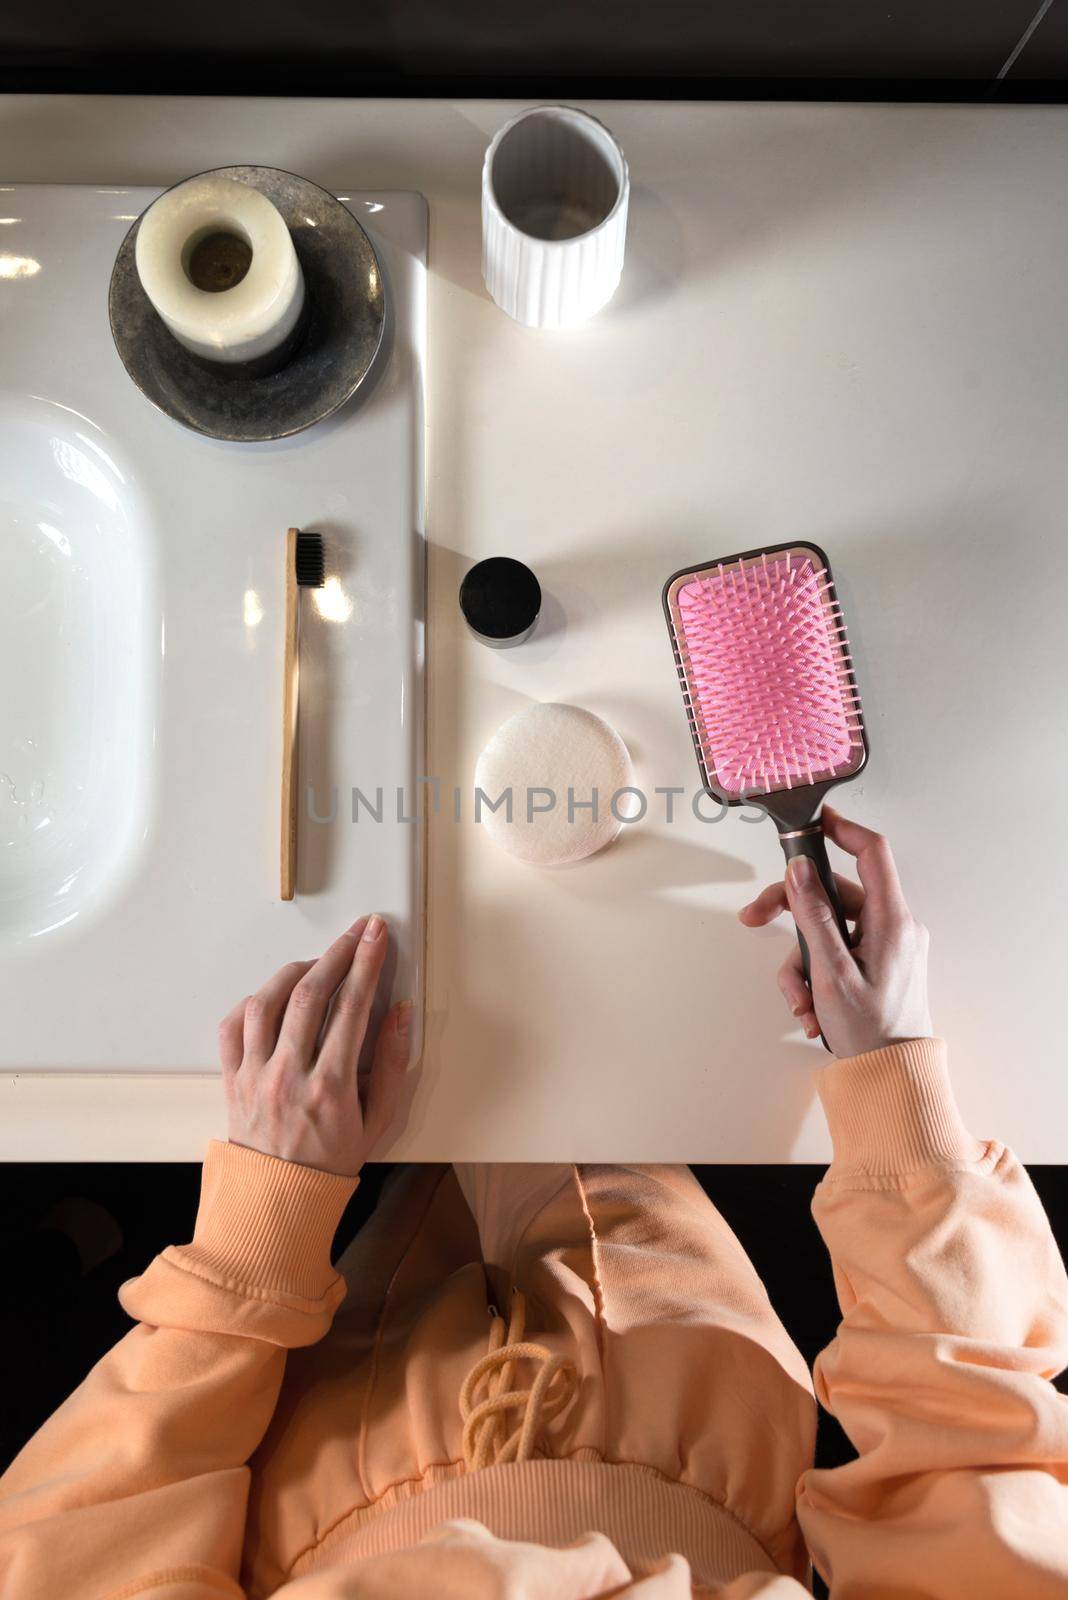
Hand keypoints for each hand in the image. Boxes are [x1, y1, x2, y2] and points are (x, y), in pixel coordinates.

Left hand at [217, 914, 410, 1176]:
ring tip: (317, 963)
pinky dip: (254, 1001)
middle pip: (310, 994)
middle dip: (338, 953)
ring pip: (267, 1001)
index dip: (367, 963)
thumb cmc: (332, 1160)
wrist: (279, 1198)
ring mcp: (255, 1075)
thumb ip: (392, 1063)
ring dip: (294, 971)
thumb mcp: (379, 1120)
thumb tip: (400, 1011)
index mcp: (330, 1086)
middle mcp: (288, 1075)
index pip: (351, 1007)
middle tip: (357, 932)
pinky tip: (274, 996)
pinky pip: (233, 1025)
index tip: (377, 935)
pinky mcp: (232, 1078)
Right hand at [738, 808, 933, 1057]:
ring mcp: (884, 947)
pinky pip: (835, 952)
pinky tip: (810, 1009)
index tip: (812, 822)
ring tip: (799, 999)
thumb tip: (799, 871)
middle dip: (791, 913)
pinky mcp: (874, 965)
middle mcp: (892, 927)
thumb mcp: (832, 973)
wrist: (891, 1078)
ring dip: (801, 962)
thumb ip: (814, 917)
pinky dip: (814, 975)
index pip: (872, 852)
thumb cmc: (872, 1033)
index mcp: (892, 921)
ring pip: (826, 929)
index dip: (842, 830)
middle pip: (833, 894)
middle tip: (755, 919)